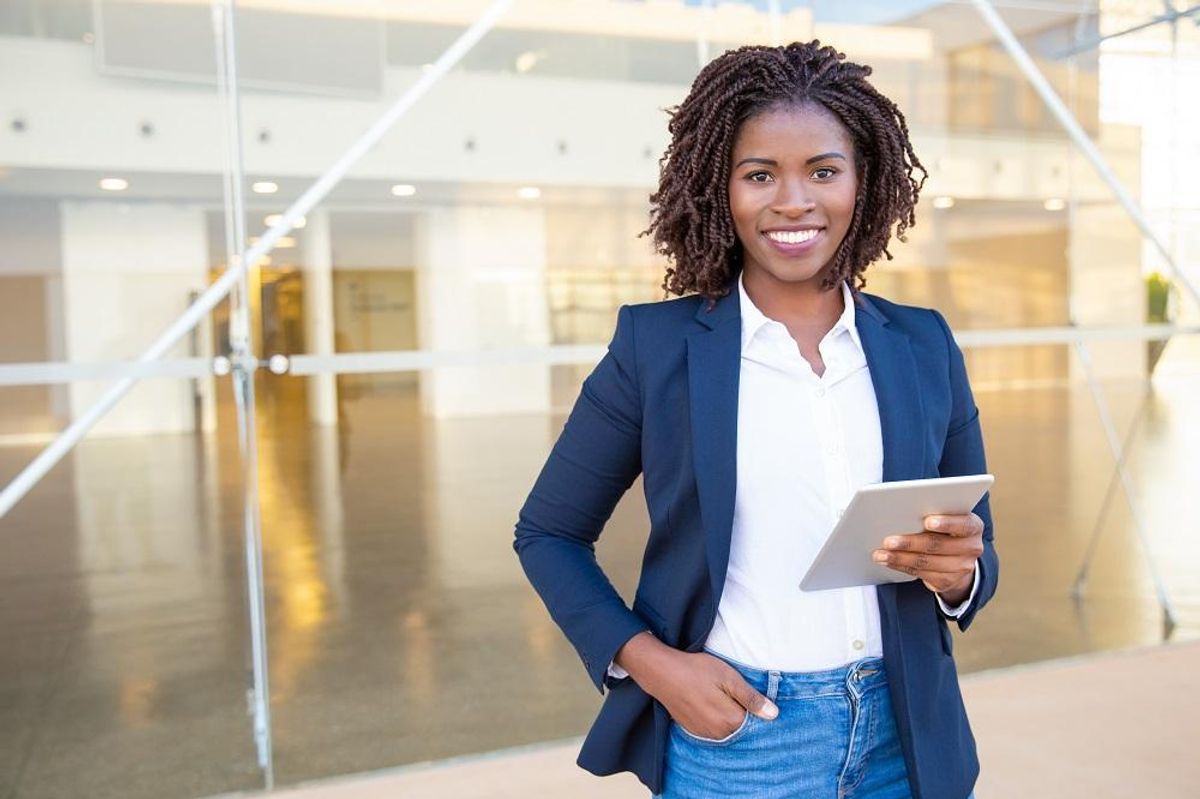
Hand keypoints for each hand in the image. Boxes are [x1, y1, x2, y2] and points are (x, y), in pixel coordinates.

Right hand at [614, 633, 777, 739]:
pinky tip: (711, 704)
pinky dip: (717, 721)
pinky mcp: (693, 730)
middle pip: (741, 729)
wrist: (661, 673)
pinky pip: (713, 730)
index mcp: (730, 720)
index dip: (758, 710)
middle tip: (737, 694)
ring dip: (730, 719)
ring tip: (722, 697)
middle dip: (745, 716)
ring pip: (727, 730)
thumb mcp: (728, 677)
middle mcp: (718, 733)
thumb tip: (773, 714)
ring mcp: (704, 733)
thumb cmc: (696, 670)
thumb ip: (751, 698)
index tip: (754, 697)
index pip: (756, 724)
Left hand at [872, 513, 982, 604]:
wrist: (958, 557)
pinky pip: (921, 574)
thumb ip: (934, 511)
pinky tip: (887, 561)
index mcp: (973, 526)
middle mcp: (972, 547)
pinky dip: (901, 566)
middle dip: (910, 543)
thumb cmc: (946, 528)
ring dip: (900, 558)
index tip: (927, 521)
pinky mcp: (948, 581)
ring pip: (926, 562)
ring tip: (880, 553)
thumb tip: (903, 509)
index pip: (963, 524)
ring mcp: (962, 567)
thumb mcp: (947, 516)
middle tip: (888, 541)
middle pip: (938, 545)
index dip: (946, 523)